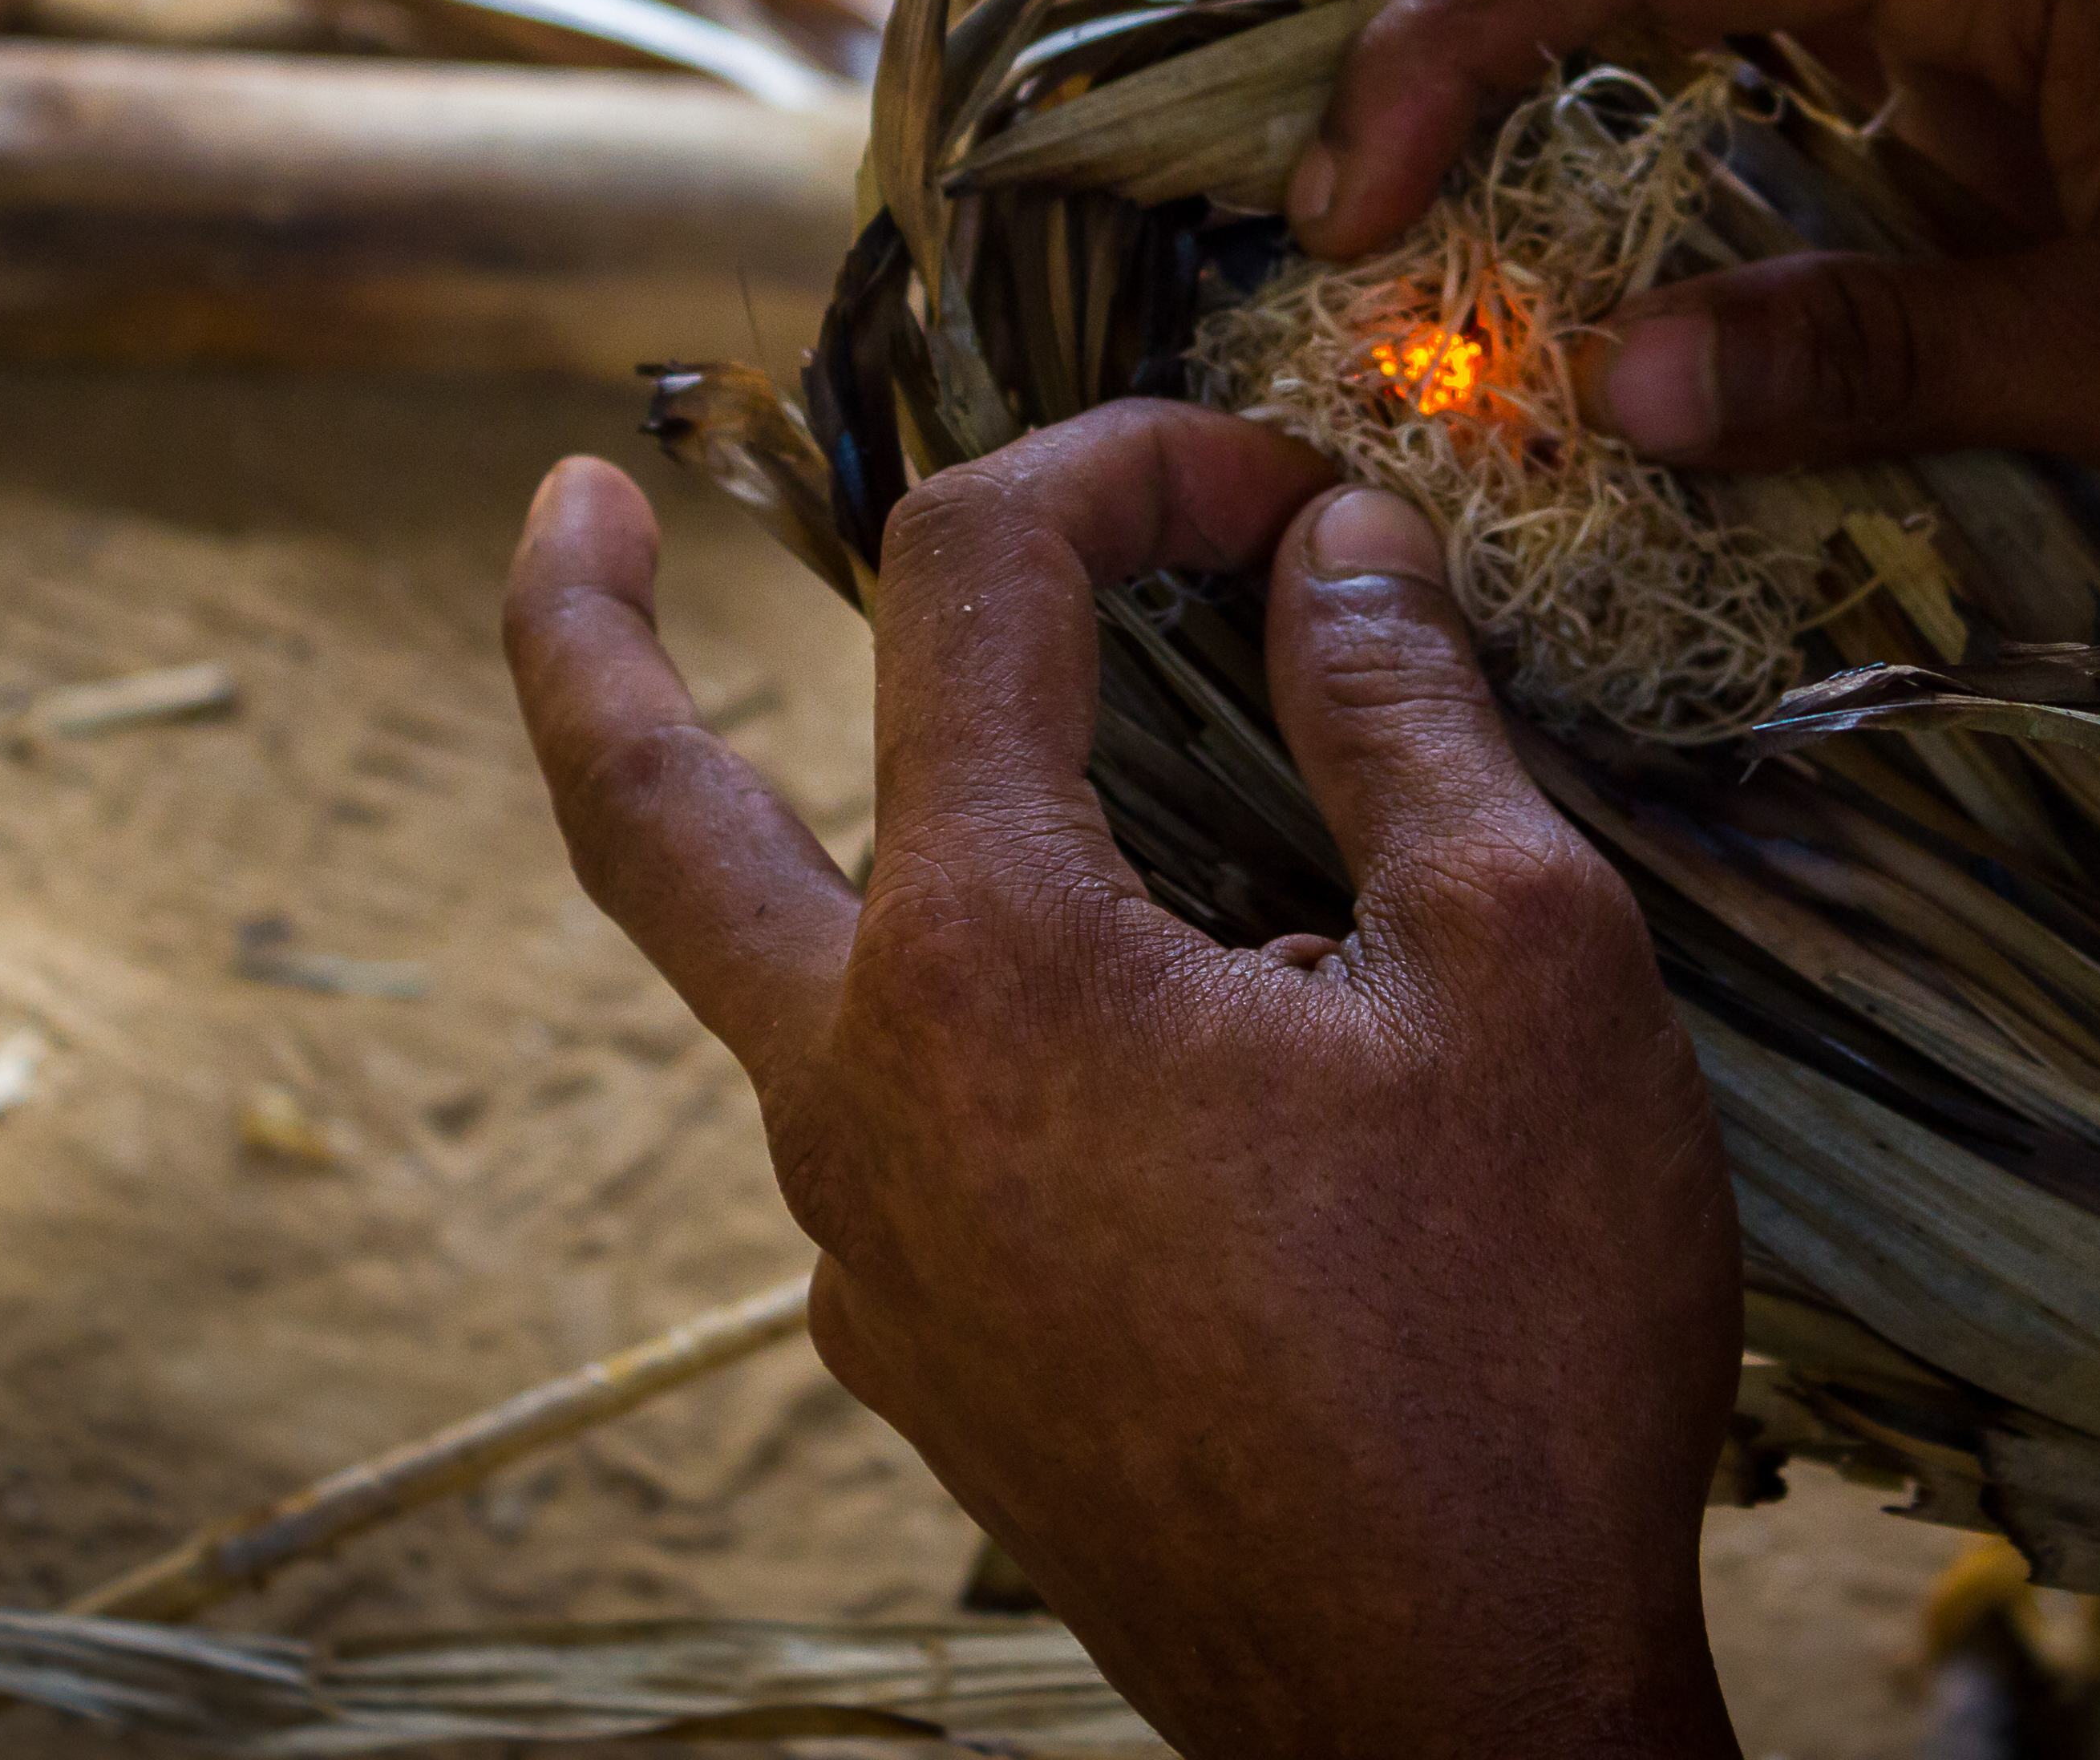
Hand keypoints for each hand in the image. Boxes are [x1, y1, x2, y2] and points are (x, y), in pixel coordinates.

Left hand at [502, 404, 1746, 1759]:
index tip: (1286, 488)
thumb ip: (1404, 717)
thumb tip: (1338, 551)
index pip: (977, 582)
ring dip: (854, 823)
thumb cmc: (1513, 1350)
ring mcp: (873, 1254)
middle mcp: (863, 1100)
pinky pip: (905, 1126)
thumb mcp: (1529, 970)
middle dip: (581, 629)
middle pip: (645, 810)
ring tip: (1043, 750)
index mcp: (987, 963)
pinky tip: (1146, 1018)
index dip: (1130, 465)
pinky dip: (974, 1006)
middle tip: (570, 499)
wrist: (1453, 1719)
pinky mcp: (937, 1360)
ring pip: (788, 973)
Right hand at [1297, 0, 2099, 534]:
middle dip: (1468, 76)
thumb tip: (1613, 388)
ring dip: (1559, 168)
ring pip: (1691, 47)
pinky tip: (1610, 340)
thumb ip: (1875, 355)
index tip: (1356, 197)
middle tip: (1346, 251)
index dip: (1461, 39)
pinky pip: (1780, 139)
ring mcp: (1962, 24)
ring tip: (1444, 318)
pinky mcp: (1983, 115)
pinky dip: (1671, 227)